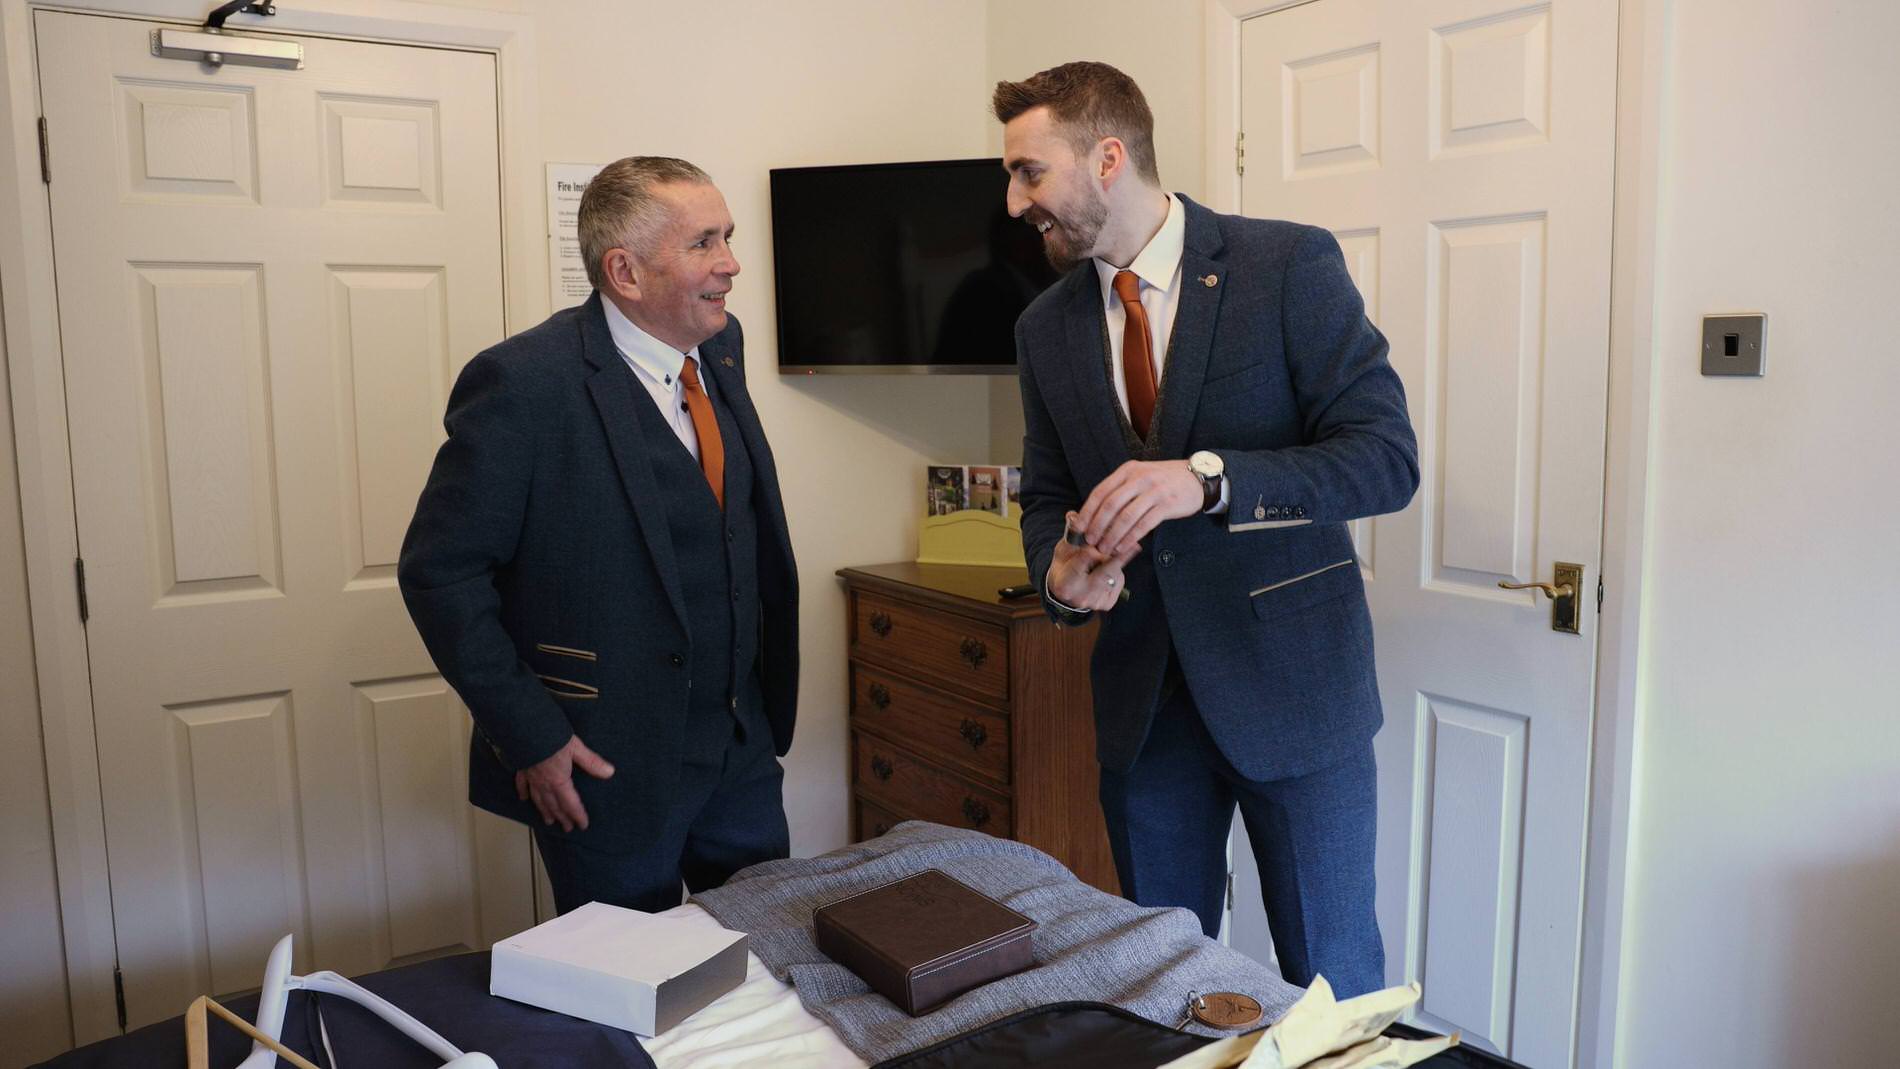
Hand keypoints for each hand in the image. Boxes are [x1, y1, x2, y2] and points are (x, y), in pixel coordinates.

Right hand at [514, 735, 614, 831]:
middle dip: (562, 818)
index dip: (578, 815)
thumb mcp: (576, 748)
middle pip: (554, 805)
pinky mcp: (522, 769)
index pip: (570, 803)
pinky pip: (522, 785)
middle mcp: (544, 784)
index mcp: (559, 780)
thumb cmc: (552, 738)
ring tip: (548, 822)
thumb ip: (592, 762)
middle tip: (567, 828)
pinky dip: (523, 793)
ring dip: (545, 812)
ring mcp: (532, 778)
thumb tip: (610, 772)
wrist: (527, 730)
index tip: (583, 825)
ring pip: (539, 799)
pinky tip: (523, 799)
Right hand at [1046, 511, 1140, 611]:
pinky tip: (1110, 568)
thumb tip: (1073, 515)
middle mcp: (1081, 597)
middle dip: (1118, 558)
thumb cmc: (1065, 565)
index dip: (1091, 552)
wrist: (1065, 590)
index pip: (1081, 565)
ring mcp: (1095, 602)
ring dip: (1117, 563)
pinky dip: (1117, 572)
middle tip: (1134, 545)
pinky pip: (1118, 583)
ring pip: (1114, 577)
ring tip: (1116, 552)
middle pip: (1103, 575)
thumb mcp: (1063, 549)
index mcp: (1066, 584)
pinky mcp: (1107, 604)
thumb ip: (1071, 534)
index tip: (1100, 542)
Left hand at [1074, 460, 1203, 555]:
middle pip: (1111, 505)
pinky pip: (1144, 524)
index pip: (1101, 491)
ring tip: (1104, 549)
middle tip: (1090, 542)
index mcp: (1128, 470)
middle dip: (1097, 526)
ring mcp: (1154, 491)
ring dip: (1112, 535)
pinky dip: (1130, 537)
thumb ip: (1120, 490)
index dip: (1088, 511)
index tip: (1079, 528)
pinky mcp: (1167, 504)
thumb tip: (1095, 513)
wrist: (1197, 478)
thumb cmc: (1163, 481)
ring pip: (1126, 516)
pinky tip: (1122, 547)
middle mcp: (1140, 478)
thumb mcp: (1140, 476)